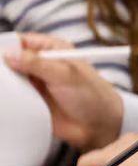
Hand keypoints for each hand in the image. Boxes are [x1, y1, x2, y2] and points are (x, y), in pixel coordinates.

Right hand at [4, 34, 122, 149]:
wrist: (100, 125)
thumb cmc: (91, 94)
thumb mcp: (64, 75)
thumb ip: (36, 64)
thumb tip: (9, 54)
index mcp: (52, 49)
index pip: (21, 41)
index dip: (5, 45)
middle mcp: (41, 64)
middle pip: (10, 60)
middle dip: (0, 66)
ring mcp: (35, 83)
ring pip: (8, 79)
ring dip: (2, 84)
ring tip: (0, 89)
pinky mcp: (31, 101)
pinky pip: (12, 97)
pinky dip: (5, 98)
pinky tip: (1, 101)